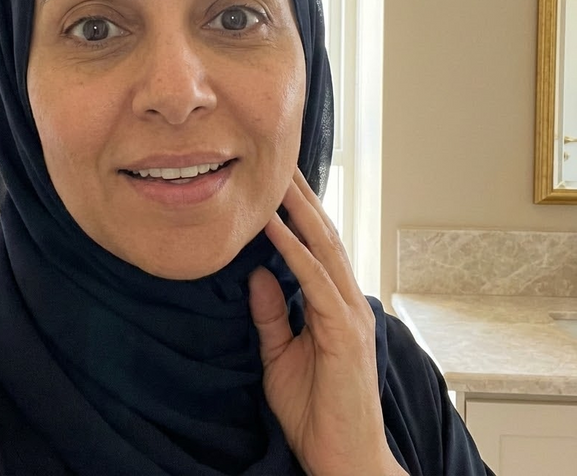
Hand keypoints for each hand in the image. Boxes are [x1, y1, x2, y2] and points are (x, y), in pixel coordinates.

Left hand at [248, 169, 406, 475]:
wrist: (341, 460)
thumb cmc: (315, 411)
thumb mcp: (279, 355)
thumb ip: (270, 313)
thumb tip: (255, 271)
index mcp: (334, 304)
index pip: (317, 245)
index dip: (299, 212)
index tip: (277, 181)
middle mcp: (348, 300)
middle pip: (324, 235)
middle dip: (301, 197)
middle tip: (279, 160)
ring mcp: (350, 314)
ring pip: (324, 248)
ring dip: (298, 210)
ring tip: (275, 178)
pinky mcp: (345, 332)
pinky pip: (315, 281)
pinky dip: (293, 250)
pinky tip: (273, 226)